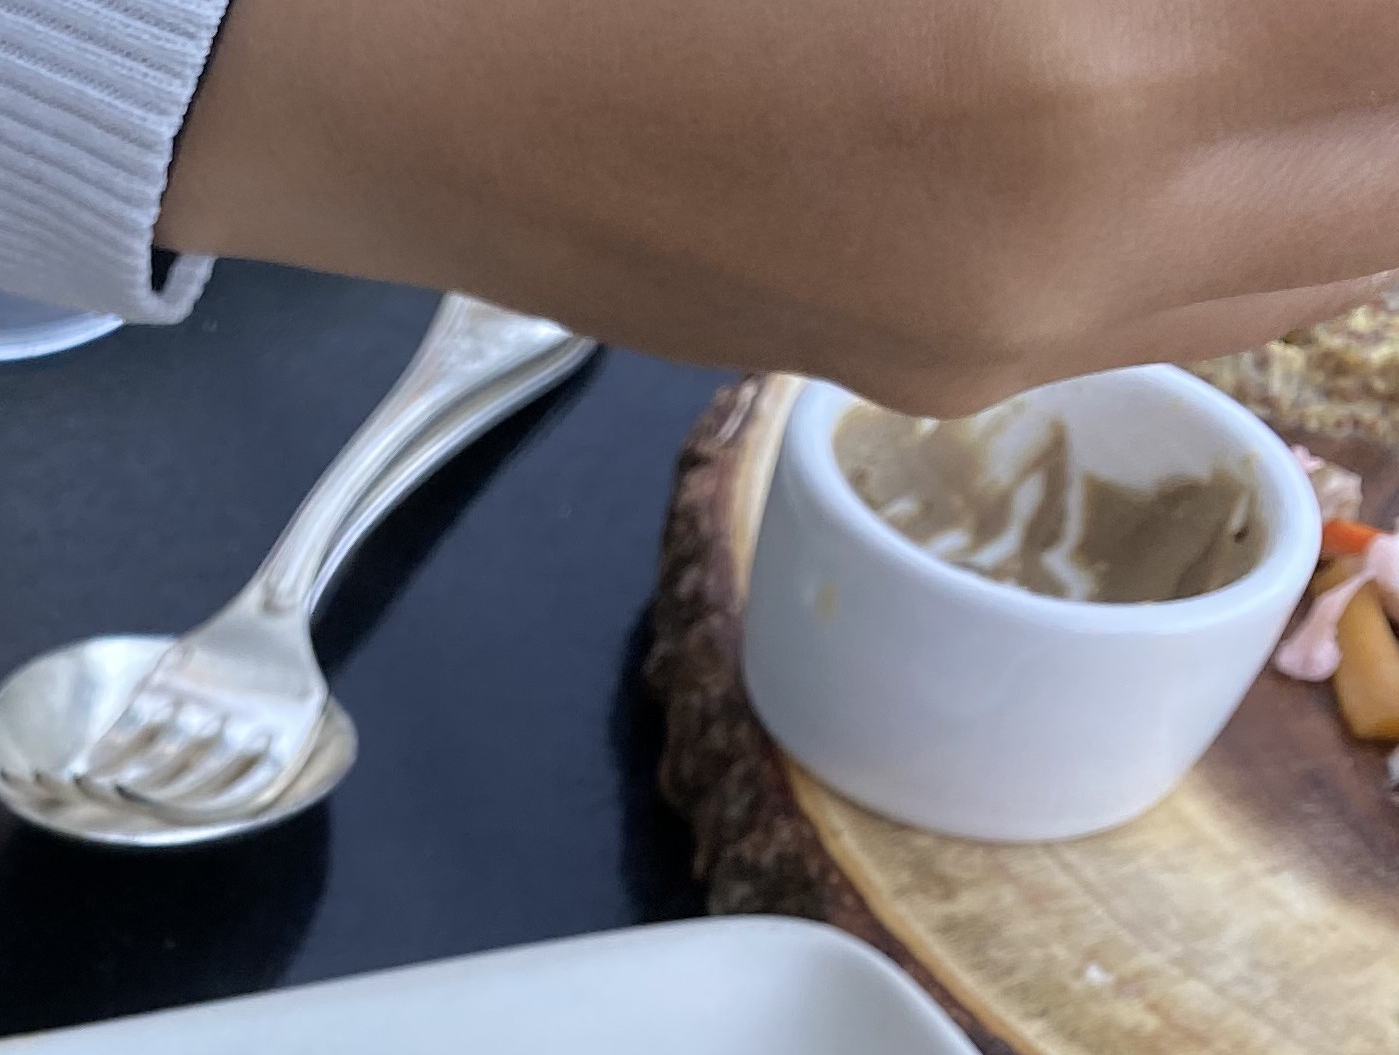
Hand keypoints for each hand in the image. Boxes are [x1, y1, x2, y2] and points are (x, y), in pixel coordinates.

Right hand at [159, 0, 1398, 412]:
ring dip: (1377, 112)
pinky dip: (1312, 183)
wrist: (403, 78)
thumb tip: (1315, 4)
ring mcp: (1014, 341)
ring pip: (1359, 238)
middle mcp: (1078, 252)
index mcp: (1082, 66)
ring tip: (1329, 40)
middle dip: (1390, 51)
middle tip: (1351, 18)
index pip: (1398, 39)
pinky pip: (1235, 301)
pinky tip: (1272, 81)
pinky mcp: (953, 370)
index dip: (1395, 9)